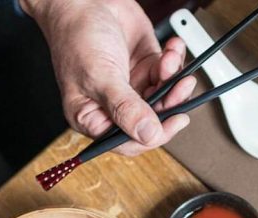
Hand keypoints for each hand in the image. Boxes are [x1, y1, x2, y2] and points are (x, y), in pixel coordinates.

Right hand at [22, 0, 196, 155]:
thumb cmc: (77, 35)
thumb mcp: (100, 76)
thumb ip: (126, 109)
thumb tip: (148, 135)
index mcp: (94, 117)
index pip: (128, 142)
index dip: (153, 136)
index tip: (173, 121)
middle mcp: (115, 106)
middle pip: (152, 121)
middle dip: (169, 104)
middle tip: (180, 88)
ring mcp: (133, 87)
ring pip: (165, 98)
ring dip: (174, 81)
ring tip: (170, 62)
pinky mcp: (146, 67)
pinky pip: (168, 74)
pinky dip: (174, 61)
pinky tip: (170, 48)